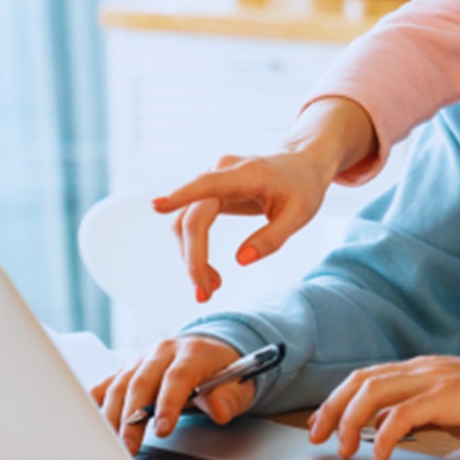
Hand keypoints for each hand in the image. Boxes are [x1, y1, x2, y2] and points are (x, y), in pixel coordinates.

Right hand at [90, 336, 252, 455]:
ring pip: (120, 385)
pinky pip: (106, 385)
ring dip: (112, 417)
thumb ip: (229, 398)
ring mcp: (141, 360)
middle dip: (133, 418)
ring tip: (111, 446)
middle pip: (141, 382)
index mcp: (193, 352)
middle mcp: (162, 352)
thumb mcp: (238, 385)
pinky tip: (87, 423)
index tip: (163, 430)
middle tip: (129, 447)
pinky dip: (94, 403)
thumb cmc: (224, 372)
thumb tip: (219, 410)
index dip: (168, 404)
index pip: (177, 377)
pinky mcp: (127, 370)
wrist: (211, 350)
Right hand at [153, 98, 375, 301]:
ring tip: (212, 287)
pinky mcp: (211, 193)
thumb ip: (272, 238)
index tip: (156, 206)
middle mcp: (222, 172)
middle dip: (193, 258)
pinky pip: (193, 221)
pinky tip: (210, 273)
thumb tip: (241, 260)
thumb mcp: (299, 216)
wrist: (302, 165)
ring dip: (192, 257)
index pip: (206, 185)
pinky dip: (196, 249)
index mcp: (246, 174)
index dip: (180, 195)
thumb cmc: (302, 188)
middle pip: (193, 216)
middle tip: (204, 294)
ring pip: (186, 221)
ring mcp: (213, 181)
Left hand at [307, 356, 459, 459]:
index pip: (364, 377)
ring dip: (352, 421)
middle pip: (361, 380)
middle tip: (319, 436)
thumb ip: (414, 409)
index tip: (320, 422)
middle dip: (334, 408)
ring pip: (374, 391)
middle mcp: (419, 369)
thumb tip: (384, 428)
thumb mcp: (442, 405)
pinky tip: (381, 454)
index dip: (337, 399)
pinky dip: (386, 434)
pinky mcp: (446, 395)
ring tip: (346, 448)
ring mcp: (432, 379)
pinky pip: (405, 413)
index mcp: (416, 369)